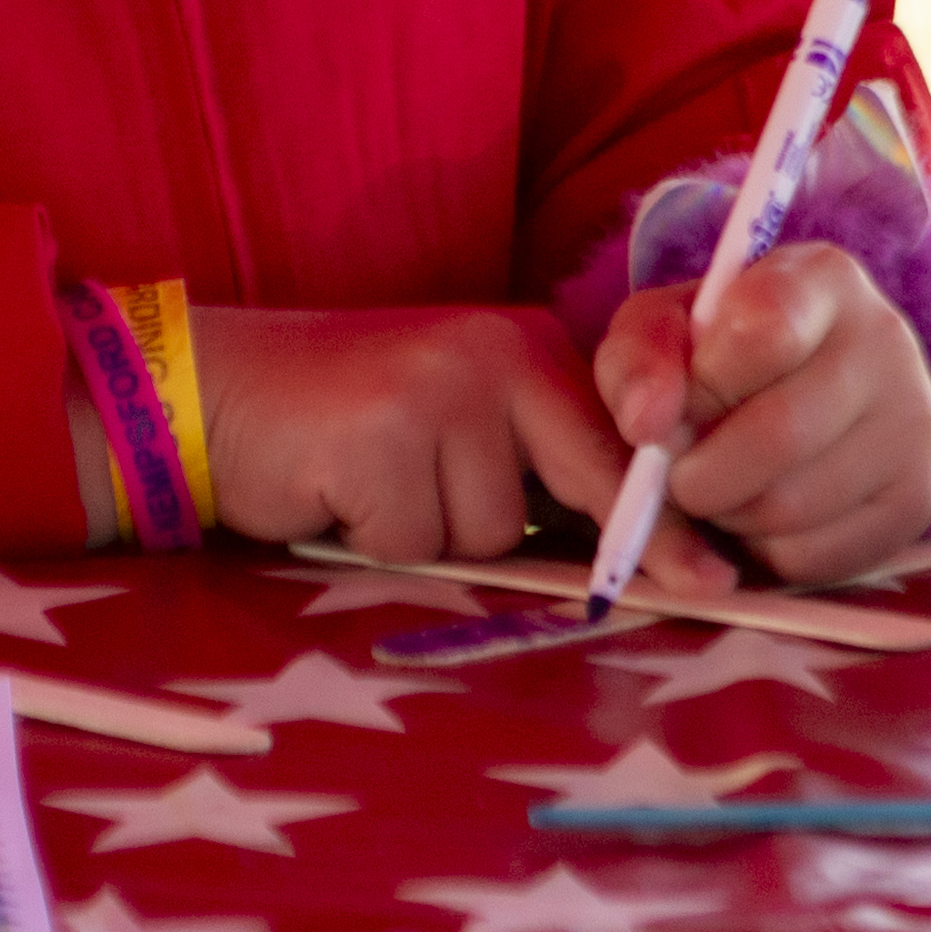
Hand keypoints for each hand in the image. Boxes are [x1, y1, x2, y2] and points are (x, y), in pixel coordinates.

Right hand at [192, 302, 627, 558]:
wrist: (217, 391)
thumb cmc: (347, 427)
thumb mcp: (460, 427)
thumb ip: (534, 470)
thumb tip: (621, 564)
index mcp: (526, 345)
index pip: (620, 444)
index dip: (661, 524)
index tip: (713, 582)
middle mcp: (494, 353)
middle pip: (579, 491)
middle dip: (590, 552)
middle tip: (595, 586)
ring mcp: (438, 390)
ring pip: (491, 536)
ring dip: (436, 539)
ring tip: (379, 490)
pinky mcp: (380, 435)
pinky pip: (416, 544)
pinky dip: (377, 541)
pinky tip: (341, 494)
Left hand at [591, 245, 930, 596]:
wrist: (780, 390)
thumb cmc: (708, 351)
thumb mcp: (655, 331)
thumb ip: (637, 360)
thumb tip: (647, 425)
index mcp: (825, 277)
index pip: (765, 327)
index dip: (704, 381)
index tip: (682, 401)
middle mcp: (888, 343)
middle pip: (781, 433)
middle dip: (701, 472)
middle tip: (678, 473)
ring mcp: (914, 426)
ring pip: (795, 506)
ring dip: (729, 514)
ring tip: (719, 485)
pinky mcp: (918, 500)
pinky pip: (818, 556)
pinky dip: (766, 550)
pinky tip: (760, 511)